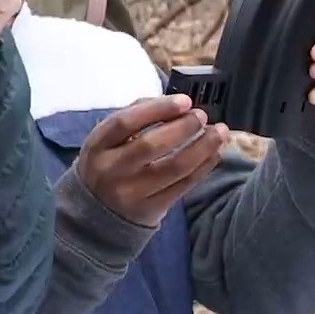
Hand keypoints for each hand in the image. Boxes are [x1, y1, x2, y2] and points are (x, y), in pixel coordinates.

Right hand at [75, 96, 228, 227]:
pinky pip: (184, 186)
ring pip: (174, 168)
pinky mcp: (152, 209)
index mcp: (97, 146)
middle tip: (201, 116)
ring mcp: (132, 192)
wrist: (96, 213)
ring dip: (202, 147)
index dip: (157, 109)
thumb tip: (173, 104)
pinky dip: (203, 167)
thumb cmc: (107, 164)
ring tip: (219, 132)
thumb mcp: (106, 140)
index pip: (125, 122)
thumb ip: (134, 116)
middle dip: (183, 127)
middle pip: (151, 145)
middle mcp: (112, 169)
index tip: (184, 101)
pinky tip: (214, 153)